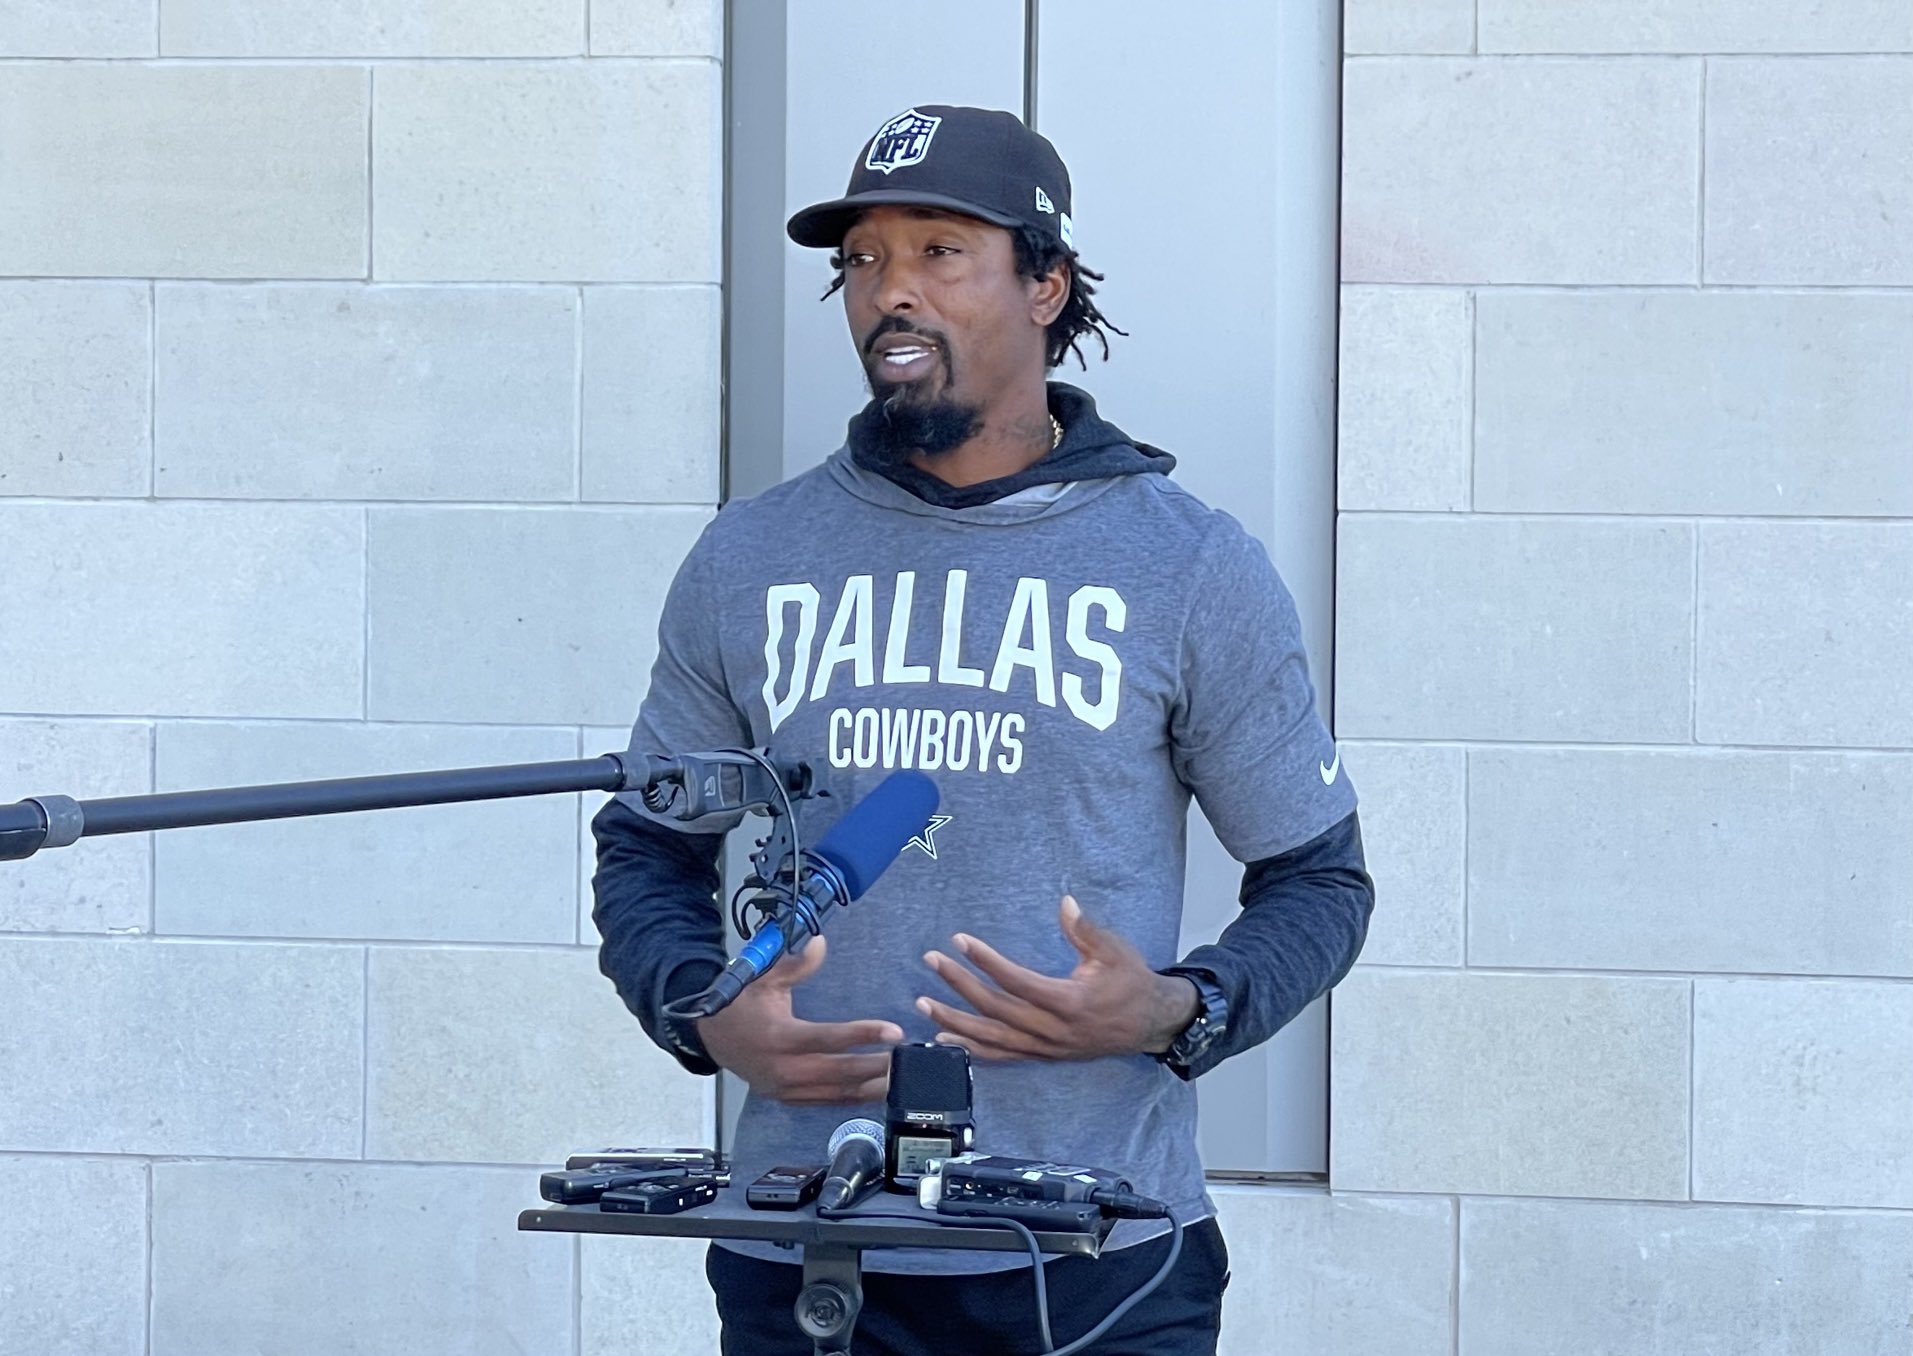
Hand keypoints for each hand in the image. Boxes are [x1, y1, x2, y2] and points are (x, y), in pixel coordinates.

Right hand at [695, 935, 901, 1104]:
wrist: (710, 1037)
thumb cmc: (741, 1005)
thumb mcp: (765, 980)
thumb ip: (796, 966)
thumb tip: (820, 943)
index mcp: (780, 1037)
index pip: (829, 1038)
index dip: (863, 1034)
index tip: (894, 1032)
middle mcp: (784, 1069)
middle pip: (840, 1072)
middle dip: (877, 1067)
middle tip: (908, 1060)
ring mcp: (786, 1089)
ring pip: (836, 1093)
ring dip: (871, 1087)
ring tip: (901, 1078)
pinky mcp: (787, 1099)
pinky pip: (826, 1103)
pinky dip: (852, 1099)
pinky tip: (876, 1092)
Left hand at [916, 896, 1199, 1062]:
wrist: (1151, 1024)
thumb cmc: (1131, 983)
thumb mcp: (1115, 952)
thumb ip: (1086, 930)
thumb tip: (1065, 903)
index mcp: (1069, 1001)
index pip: (1016, 981)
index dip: (985, 961)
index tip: (960, 941)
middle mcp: (1052, 1030)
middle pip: (995, 1009)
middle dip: (959, 985)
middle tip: (932, 961)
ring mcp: (1045, 1047)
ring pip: (992, 1039)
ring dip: (955, 1021)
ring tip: (924, 1005)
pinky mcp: (1043, 1056)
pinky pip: (1001, 1056)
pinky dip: (971, 1050)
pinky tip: (945, 1040)